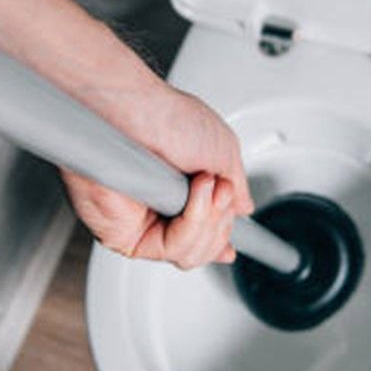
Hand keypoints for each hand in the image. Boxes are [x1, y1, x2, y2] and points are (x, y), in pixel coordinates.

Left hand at [61, 86, 253, 269]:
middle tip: (220, 192)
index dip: (217, 242)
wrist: (139, 115)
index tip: (228, 248)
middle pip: (202, 250)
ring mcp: (143, 226)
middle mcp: (159, 213)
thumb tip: (243, 208)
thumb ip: (235, 187)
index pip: (201, 234)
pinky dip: (192, 224)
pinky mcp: (127, 237)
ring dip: (209, 221)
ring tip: (205, 186)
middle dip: (221, 224)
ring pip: (189, 255)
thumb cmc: (170, 119)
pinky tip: (192, 198)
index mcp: (180, 194)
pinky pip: (170, 250)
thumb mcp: (223, 151)